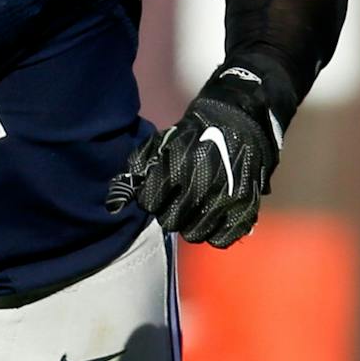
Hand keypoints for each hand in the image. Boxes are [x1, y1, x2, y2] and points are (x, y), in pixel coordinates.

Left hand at [106, 64, 283, 247]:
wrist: (238, 122)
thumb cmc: (193, 136)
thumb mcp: (159, 143)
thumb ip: (135, 170)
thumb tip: (114, 203)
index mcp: (177, 167)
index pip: (149, 203)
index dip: (151, 199)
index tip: (158, 192)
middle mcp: (201, 186)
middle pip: (171, 222)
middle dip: (169, 213)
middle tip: (177, 201)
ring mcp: (226, 200)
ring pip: (195, 234)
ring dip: (190, 224)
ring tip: (194, 209)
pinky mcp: (245, 209)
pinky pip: (223, 239)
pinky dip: (215, 232)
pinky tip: (212, 217)